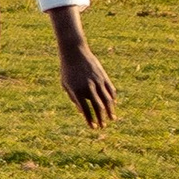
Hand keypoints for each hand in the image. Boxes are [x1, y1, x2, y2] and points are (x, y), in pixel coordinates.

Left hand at [50, 8, 114, 129]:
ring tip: (112, 118)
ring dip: (110, 110)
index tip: (93, 127)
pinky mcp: (103, 76)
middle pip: (98, 106)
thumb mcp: (66, 84)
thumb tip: (82, 112)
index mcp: (77, 90)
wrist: (74, 52)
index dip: (90, 120)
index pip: (86, 109)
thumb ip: (74, 98)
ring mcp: (97, 81)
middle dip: (101, 118)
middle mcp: (88, 87)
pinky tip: (113, 104)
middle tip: (103, 126)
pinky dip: (112, 98)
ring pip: (107, 99)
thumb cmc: (67, 70)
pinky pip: (110, 90)